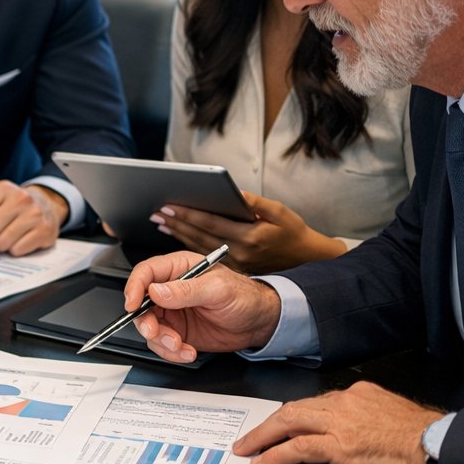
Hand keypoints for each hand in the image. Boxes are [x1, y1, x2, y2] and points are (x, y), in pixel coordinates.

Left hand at [0, 182, 67, 255]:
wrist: (46, 204)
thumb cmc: (12, 207)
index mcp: (3, 189)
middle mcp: (21, 199)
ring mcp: (35, 215)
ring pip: (1, 243)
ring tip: (2, 237)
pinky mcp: (45, 231)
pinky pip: (17, 250)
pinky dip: (13, 250)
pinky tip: (18, 240)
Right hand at [124, 250, 283, 362]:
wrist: (259, 323)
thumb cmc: (245, 297)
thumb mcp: (218, 289)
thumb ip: (186, 290)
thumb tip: (156, 291)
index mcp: (178, 269)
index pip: (145, 273)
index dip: (134, 288)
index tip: (132, 305)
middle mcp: (170, 290)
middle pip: (140, 304)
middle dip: (146, 322)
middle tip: (157, 332)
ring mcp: (172, 312)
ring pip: (148, 327)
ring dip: (161, 341)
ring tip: (180, 345)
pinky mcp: (177, 332)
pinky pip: (161, 344)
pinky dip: (171, 352)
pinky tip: (188, 351)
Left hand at [151, 192, 345, 273]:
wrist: (307, 261)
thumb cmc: (293, 233)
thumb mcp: (280, 212)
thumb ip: (254, 203)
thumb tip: (234, 192)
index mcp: (249, 237)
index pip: (210, 223)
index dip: (187, 214)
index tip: (168, 206)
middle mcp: (238, 253)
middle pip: (198, 235)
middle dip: (175, 223)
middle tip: (156, 213)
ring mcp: (233, 264)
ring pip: (198, 246)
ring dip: (177, 233)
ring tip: (161, 222)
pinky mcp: (232, 271)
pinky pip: (204, 255)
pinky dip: (188, 243)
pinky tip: (177, 234)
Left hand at [234, 382, 442, 463]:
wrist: (439, 446)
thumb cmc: (425, 438)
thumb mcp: (391, 416)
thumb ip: (365, 418)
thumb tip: (351, 432)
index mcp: (357, 395)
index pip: (315, 403)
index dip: (293, 416)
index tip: (281, 425)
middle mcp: (344, 402)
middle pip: (294, 409)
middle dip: (268, 424)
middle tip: (249, 437)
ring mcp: (340, 423)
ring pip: (288, 422)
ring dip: (263, 437)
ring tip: (247, 449)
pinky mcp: (339, 445)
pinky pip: (297, 447)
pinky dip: (275, 455)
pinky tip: (263, 463)